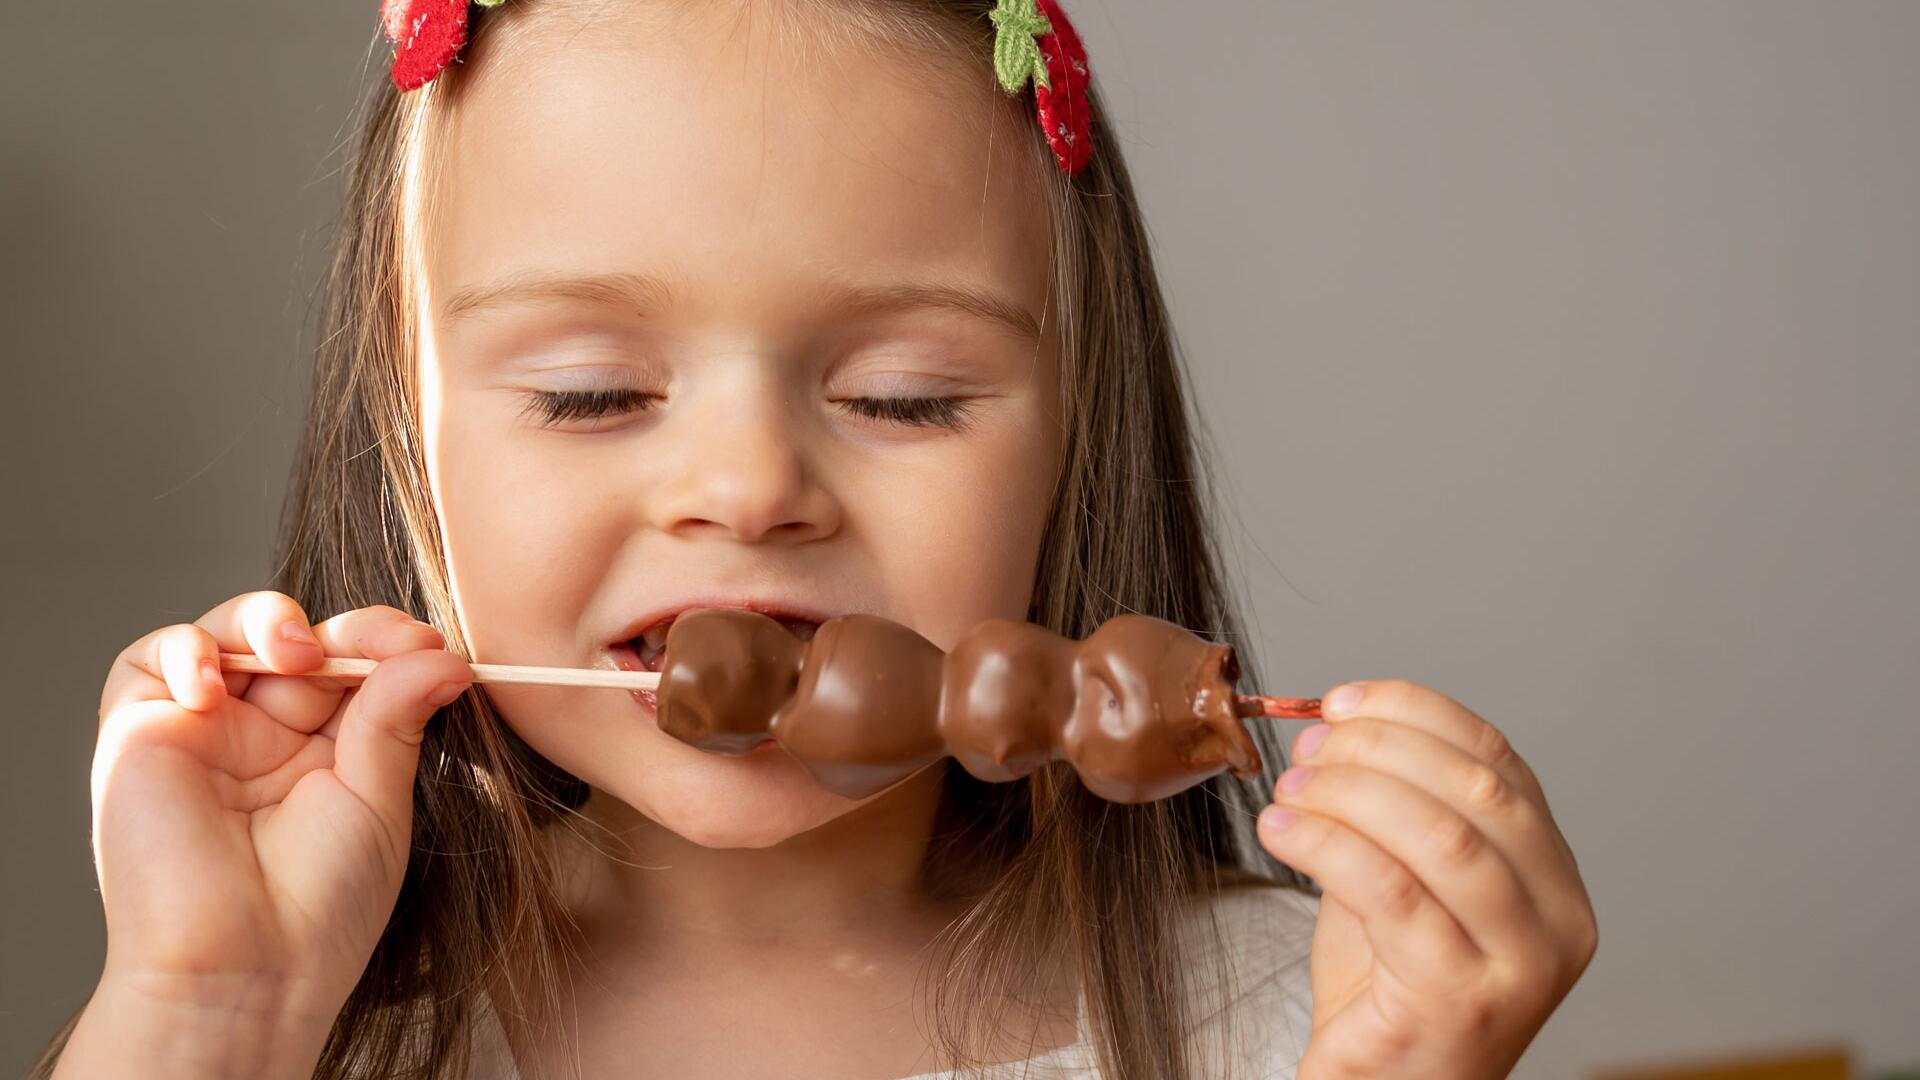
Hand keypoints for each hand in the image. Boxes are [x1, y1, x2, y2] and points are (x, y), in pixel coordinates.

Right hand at [63, 593, 470, 1075]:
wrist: (248, 968)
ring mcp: (205, 727)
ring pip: (229, 631)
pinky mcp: (141, 731)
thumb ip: (395, 716)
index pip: (356, 663)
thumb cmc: (318, 904)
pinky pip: (152, 658)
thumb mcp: (377, 798)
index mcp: (328, 745)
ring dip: (268, 622)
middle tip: (385, 643)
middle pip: (298, 637)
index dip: (387, 641)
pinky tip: (214, 688)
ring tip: (300, 656)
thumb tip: (442, 656)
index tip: (429, 646)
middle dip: (343, 629)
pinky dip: (186, 651)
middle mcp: (264, 730)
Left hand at [1256, 679, 1597, 1079]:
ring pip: (1439, 836)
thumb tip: (1339, 724)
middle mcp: (1558, 921)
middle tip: (1308, 749)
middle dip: (1379, 748)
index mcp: (1554, 878)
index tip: (1343, 700)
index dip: (1416, 713)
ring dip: (1349, 794)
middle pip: (1475, 789)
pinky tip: (1281, 831)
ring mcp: (1519, 966)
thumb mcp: (1402, 882)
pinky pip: (1389, 892)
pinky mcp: (1461, 1001)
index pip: (1499, 760)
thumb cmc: (1385, 994)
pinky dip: (1325, 844)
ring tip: (1289, 790)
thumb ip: (1393, 811)